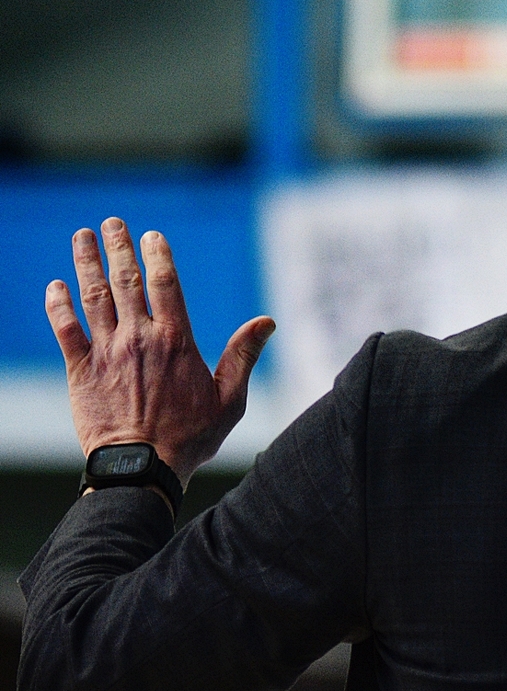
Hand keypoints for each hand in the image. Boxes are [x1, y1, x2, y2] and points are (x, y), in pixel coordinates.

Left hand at [45, 217, 275, 485]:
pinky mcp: (80, 370)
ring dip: (86, 263)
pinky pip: (66, 329)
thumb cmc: (191, 438)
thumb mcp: (230, 399)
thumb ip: (243, 356)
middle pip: (125, 281)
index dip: (158, 256)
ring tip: (83, 237)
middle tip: (112, 223)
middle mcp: (139, 338)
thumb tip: (267, 322)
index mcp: (176, 341)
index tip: (152, 236)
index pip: (165, 284)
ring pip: (93, 296)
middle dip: (118, 247)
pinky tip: (55, 286)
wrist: (142, 467)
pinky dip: (58, 305)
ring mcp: (106, 352)